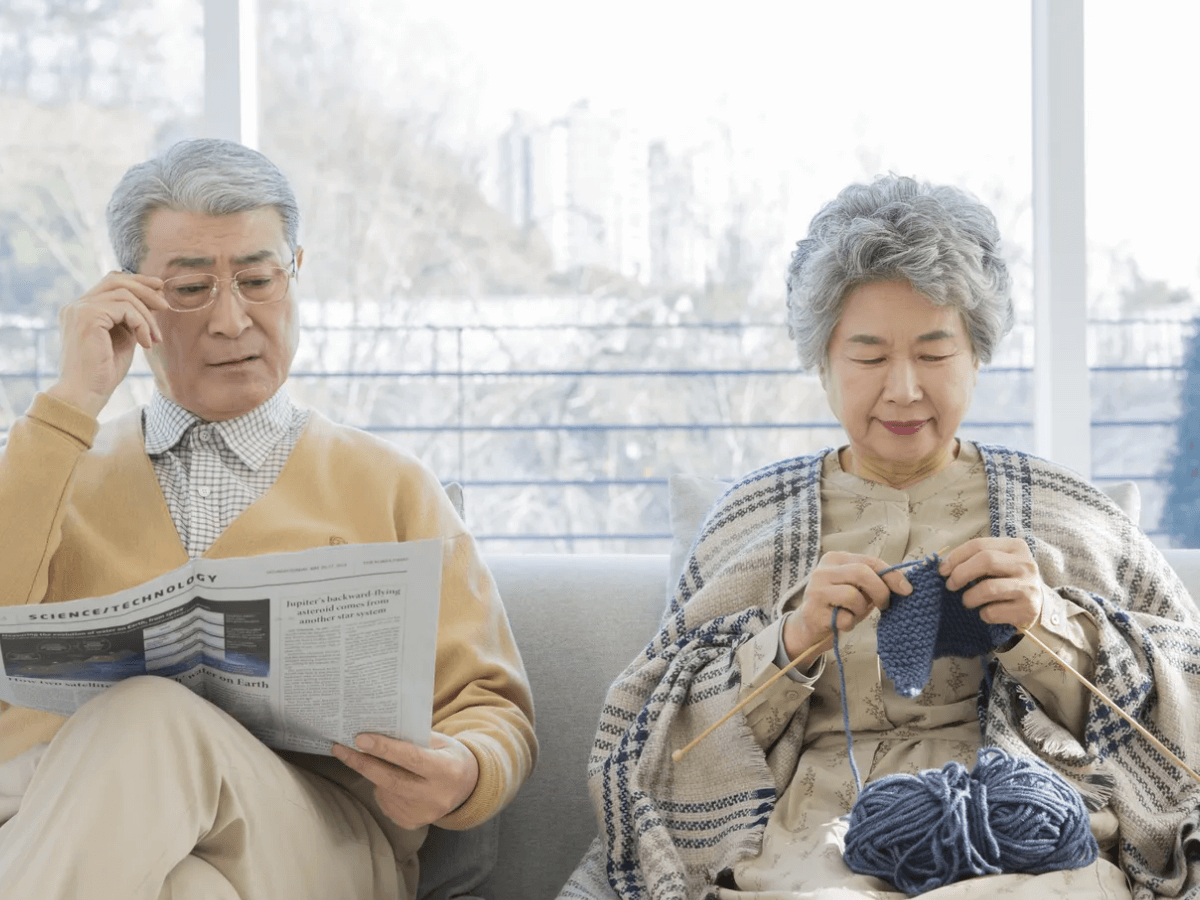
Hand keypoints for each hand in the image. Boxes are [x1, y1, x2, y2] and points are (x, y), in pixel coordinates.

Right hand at [47, 272, 167, 417]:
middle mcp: (76, 306)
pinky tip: (146, 343)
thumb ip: (130, 319)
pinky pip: (126, 309)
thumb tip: (154, 300)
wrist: (85, 394)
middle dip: (145, 288)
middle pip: (115, 280)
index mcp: (81, 310)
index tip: (159, 289)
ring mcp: (79, 309)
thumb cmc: (103, 373)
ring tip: (156, 337)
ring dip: (147, 315)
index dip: (136, 281)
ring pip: (124, 294)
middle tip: (165, 305)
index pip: (109, 282)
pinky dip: (141, 323)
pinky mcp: (87, 316)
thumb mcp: (122, 339)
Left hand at [331, 731, 479, 828]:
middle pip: (391, 780)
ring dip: (374, 775)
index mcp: (447, 771)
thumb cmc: (450, 756)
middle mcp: (436, 796)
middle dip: (363, 763)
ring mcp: (423, 814)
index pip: (411, 758)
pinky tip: (390, 780)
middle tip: (341, 749)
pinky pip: (386, 803)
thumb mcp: (441, 742)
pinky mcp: (412, 823)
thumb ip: (414, 740)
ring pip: (385, 791)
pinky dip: (382, 789)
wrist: (468, 787)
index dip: (385, 748)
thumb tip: (378, 733)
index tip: (360, 738)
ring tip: (376, 761)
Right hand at [782, 551, 912, 661]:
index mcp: (835, 559)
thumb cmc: (839, 605)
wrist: (808, 627)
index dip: (891, 575)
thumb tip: (904, 585)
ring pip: (853, 595)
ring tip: (853, 614)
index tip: (907, 589)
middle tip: (885, 605)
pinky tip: (841, 623)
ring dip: (861, 610)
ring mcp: (815, 591)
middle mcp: (822, 571)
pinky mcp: (813, 612)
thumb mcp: (858, 589)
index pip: (870, 561)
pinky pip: (844, 617)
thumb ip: (875, 581)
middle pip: (861, 573)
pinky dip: (849, 623)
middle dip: (880, 591)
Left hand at [938, 537, 1043, 630]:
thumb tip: (944, 568)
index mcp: (1015, 547)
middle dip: (961, 574)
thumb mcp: (997, 564)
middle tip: (950, 585)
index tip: (942, 570)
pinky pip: (994, 612)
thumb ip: (975, 560)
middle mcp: (1026, 564)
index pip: (979, 545)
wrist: (1037, 605)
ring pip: (989, 588)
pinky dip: (983, 614)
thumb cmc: (1008, 581)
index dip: (956, 557)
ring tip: (967, 601)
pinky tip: (985, 612)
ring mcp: (1029, 586)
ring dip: (970, 597)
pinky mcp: (1028, 609)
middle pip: (986, 561)